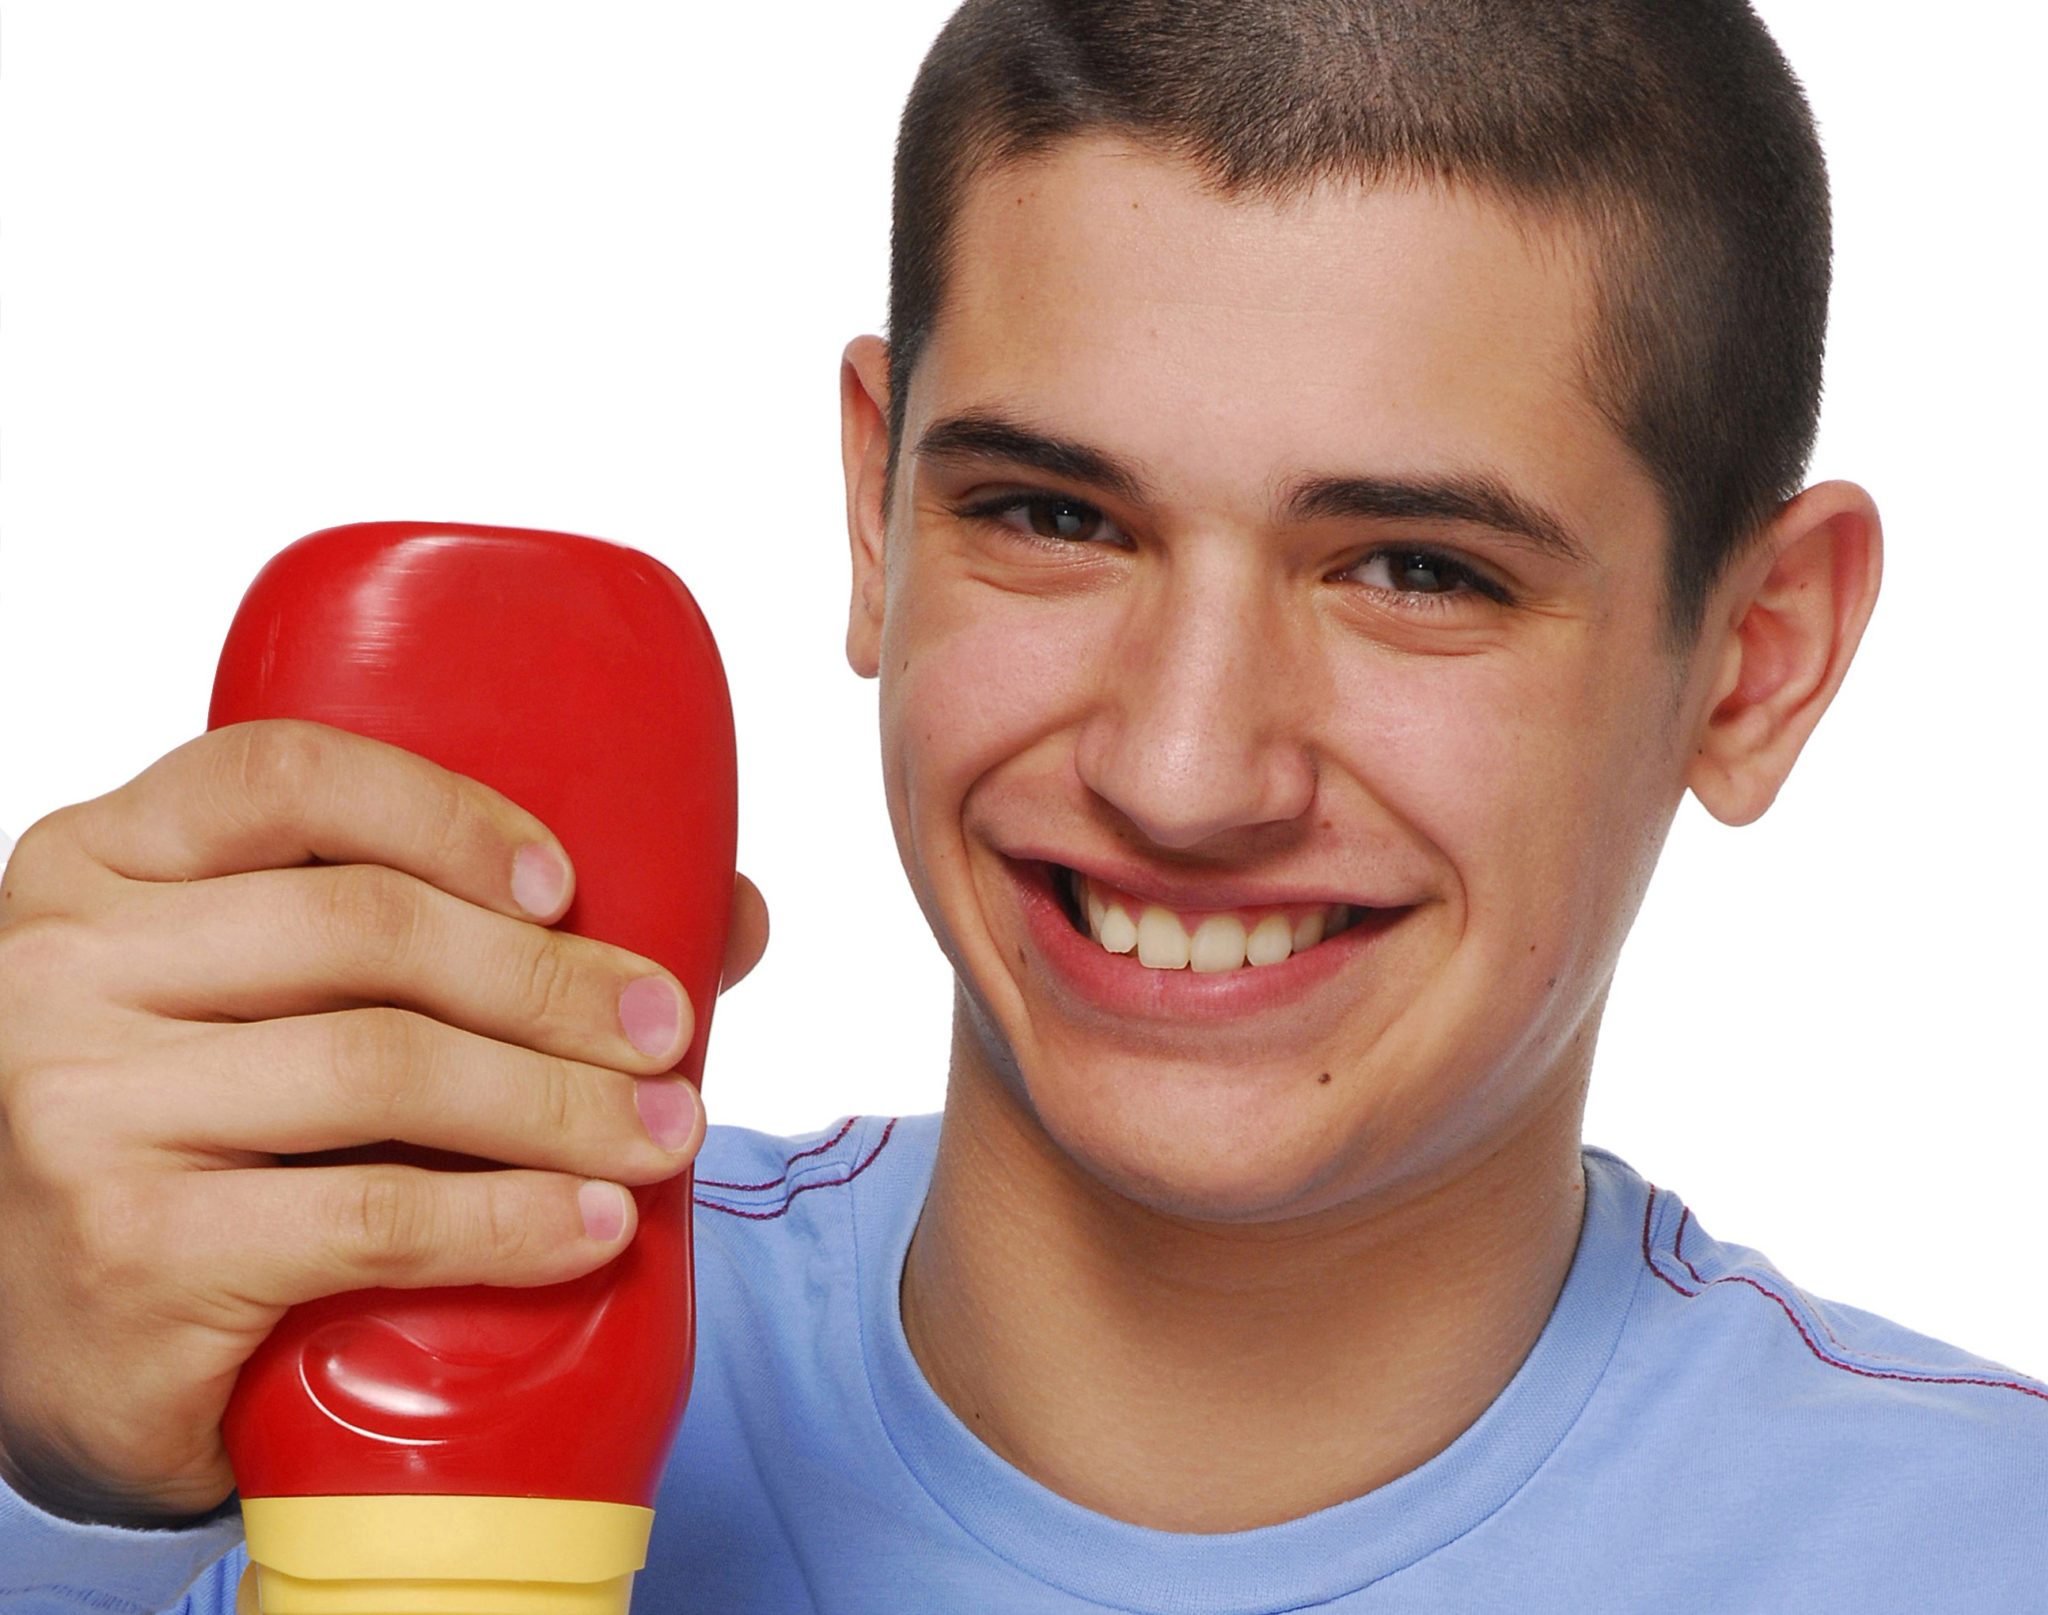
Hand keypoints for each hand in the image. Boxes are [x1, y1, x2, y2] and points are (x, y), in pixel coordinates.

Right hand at [0, 719, 766, 1525]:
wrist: (53, 1350)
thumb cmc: (193, 1141)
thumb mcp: (264, 1004)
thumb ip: (449, 934)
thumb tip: (732, 914)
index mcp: (101, 863)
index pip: (283, 776)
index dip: (445, 814)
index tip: (564, 884)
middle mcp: (65, 967)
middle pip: (363, 928)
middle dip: (550, 982)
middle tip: (664, 1033)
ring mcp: (82, 1111)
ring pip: (383, 1067)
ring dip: (559, 1105)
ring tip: (660, 1134)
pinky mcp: (133, 1255)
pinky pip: (368, 1216)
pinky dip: (509, 1221)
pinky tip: (590, 1225)